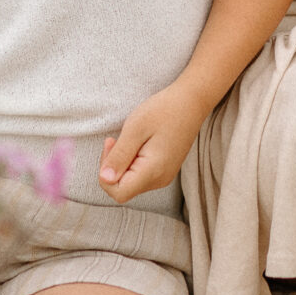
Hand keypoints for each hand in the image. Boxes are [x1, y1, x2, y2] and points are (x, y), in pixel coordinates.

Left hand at [100, 85, 207, 203]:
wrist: (191, 101)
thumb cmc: (163, 111)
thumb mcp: (135, 129)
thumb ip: (119, 156)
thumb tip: (104, 179)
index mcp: (153, 172)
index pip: (118, 192)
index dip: (106, 175)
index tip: (111, 146)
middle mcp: (160, 180)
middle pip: (123, 188)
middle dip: (113, 167)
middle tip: (115, 140)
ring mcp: (164, 176)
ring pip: (131, 182)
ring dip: (122, 163)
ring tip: (129, 139)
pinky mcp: (165, 170)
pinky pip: (140, 175)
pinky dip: (132, 162)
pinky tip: (137, 143)